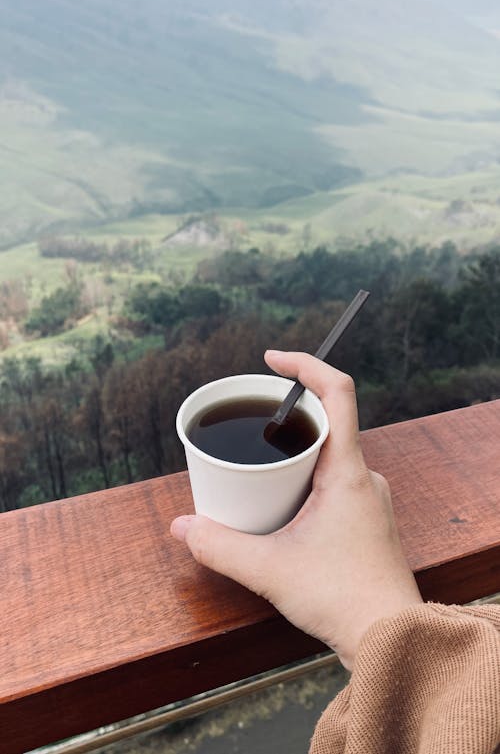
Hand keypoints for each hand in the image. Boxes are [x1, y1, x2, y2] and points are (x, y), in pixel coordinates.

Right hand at [171, 351, 422, 670]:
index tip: (271, 359)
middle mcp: (363, 476)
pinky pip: (332, 481)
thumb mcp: (269, 569)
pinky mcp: (364, 519)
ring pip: (327, 455)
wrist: (392, 639)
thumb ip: (219, 545)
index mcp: (348, 471)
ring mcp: (367, 497)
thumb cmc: (343, 599)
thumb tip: (181, 526)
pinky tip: (279, 508)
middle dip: (282, 418)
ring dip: (291, 454)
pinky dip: (303, 481)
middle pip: (324, 421)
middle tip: (248, 427)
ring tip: (255, 471)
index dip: (305, 364)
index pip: (337, 392)